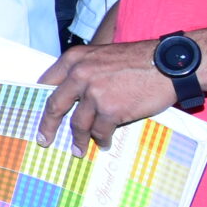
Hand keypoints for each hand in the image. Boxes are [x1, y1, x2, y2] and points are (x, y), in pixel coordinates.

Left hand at [36, 39, 176, 152]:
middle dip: (48, 126)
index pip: (47, 82)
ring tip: (79, 149)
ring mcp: (94, 94)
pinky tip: (105, 143)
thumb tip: (71, 96)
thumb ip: (85, 71)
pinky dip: (102, 139)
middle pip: (55, 106)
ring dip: (79, 140)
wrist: (168, 64)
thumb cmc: (139, 60)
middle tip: (44, 139)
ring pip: (78, 124)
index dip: (41, 100)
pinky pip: (100, 131)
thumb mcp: (103, 56)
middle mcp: (80, 75)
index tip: (38, 114)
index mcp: (75, 59)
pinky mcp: (110, 110)